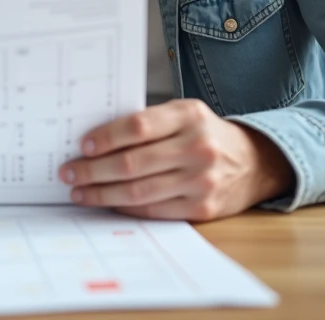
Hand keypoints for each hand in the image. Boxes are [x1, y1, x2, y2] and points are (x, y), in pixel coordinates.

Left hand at [59, 99, 294, 220]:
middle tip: (69, 173)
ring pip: (139, 192)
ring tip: (79, 192)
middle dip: (93, 170)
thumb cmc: (206, 134)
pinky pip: (153, 210)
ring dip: (102, 194)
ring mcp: (202, 181)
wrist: (255, 162)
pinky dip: (125, 208)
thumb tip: (95, 139)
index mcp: (189, 115)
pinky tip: (107, 202)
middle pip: (133, 163)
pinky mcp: (203, 208)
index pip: (137, 126)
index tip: (82, 146)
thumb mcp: (184, 114)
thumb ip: (149, 122)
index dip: (105, 138)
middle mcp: (198, 148)